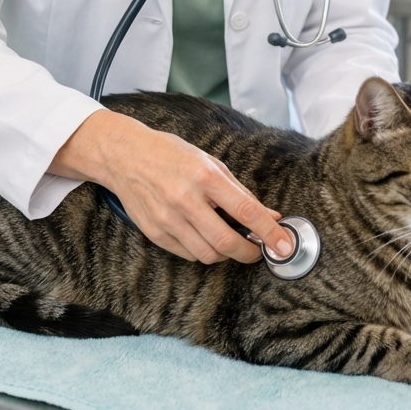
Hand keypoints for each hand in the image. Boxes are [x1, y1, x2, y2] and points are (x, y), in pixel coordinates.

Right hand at [50, 109, 294, 264]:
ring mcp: (167, 219)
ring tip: (231, 242)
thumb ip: (239, 191)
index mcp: (204, 176)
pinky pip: (188, 254)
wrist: (125, 156)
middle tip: (259, 250)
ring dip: (226, 254)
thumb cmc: (171, 154)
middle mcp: (185, 199)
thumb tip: (269, 215)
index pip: (246, 211)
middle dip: (250, 253)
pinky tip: (205, 237)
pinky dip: (203, 251)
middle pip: (227, 243)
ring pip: (208, 255)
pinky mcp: (155, 232)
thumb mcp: (209, 162)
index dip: (270, 233)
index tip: (285, 246)